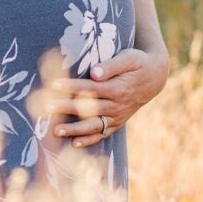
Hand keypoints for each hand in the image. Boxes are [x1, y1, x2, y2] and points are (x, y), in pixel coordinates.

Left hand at [44, 47, 168, 147]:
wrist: (155, 77)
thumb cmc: (138, 63)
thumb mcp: (130, 58)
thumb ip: (112, 65)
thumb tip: (94, 72)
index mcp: (119, 88)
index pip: (91, 88)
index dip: (72, 87)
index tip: (54, 85)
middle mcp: (118, 105)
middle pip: (88, 108)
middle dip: (66, 108)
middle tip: (46, 107)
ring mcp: (118, 116)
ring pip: (94, 125)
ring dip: (74, 130)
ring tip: (55, 131)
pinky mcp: (118, 122)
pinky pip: (103, 134)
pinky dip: (89, 140)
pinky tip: (74, 143)